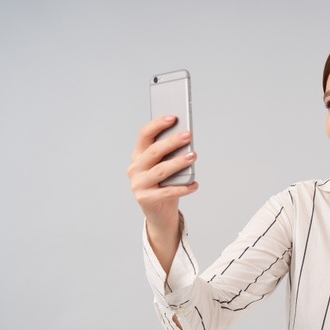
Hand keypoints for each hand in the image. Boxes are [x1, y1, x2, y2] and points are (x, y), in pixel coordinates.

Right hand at [127, 116, 198, 269]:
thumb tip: (187, 140)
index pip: (145, 135)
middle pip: (154, 151)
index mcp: (138, 155)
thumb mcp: (166, 166)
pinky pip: (167, 192)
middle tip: (188, 135)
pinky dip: (183, 188)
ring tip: (194, 155)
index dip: (158, 124)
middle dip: (172, 142)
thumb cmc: (165, 184)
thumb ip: (171, 154)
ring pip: (161, 170)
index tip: (174, 117)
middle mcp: (135, 168)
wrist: (159, 213)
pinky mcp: (146, 199)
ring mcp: (138, 184)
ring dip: (178, 162)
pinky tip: (195, 185)